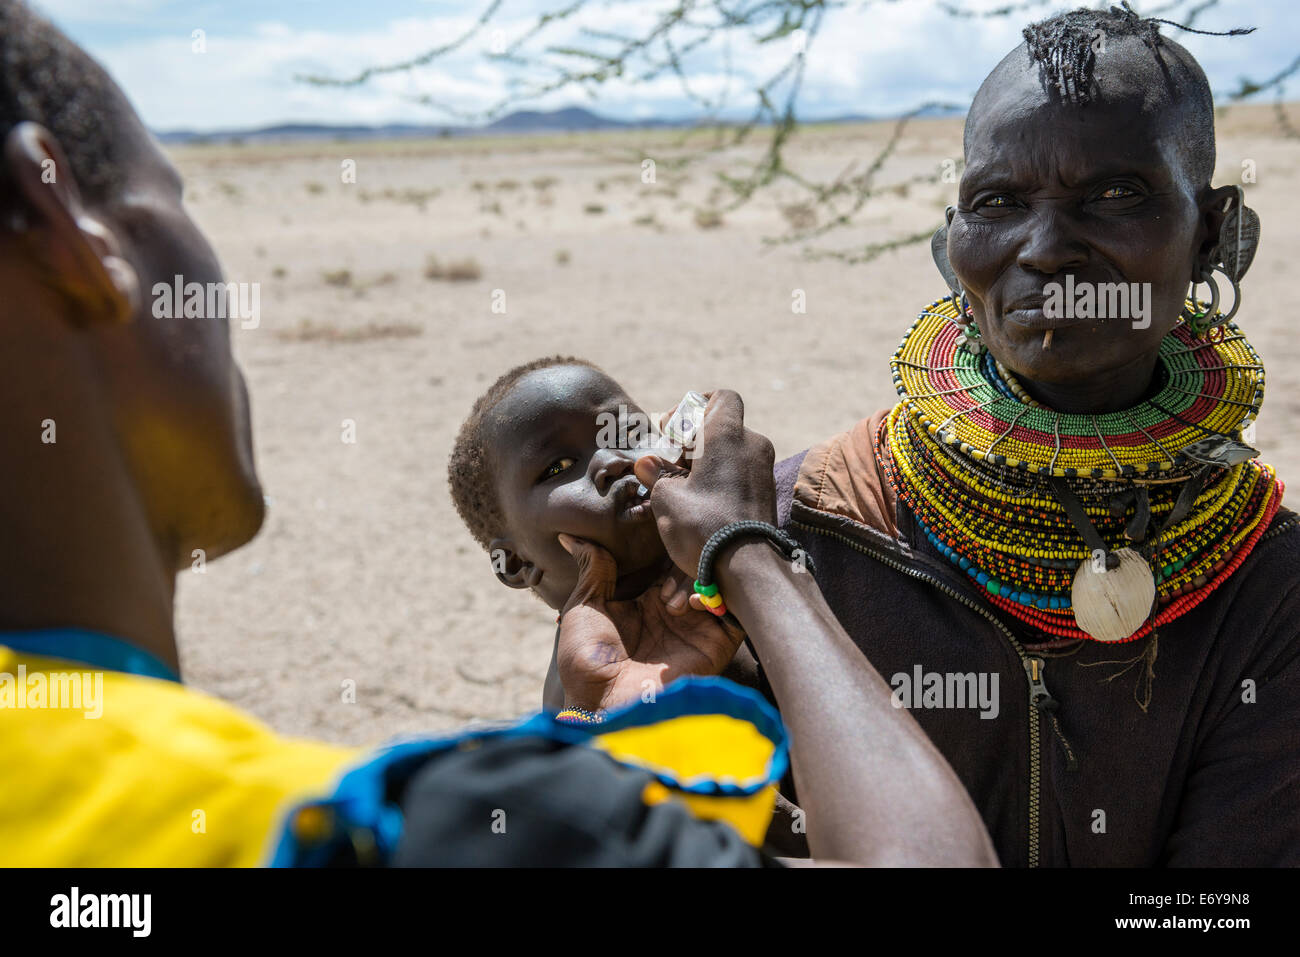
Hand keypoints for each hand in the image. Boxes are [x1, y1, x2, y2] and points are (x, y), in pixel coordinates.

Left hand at [556, 533, 744, 711]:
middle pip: (693, 569)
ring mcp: (697, 629)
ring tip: (672, 604)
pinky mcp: (715, 646)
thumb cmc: (587, 661)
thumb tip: (569, 534)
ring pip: (714, 584)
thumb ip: (592, 568)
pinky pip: (734, 615)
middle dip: (680, 568)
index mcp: (647, 602)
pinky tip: (695, 604)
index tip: (652, 558)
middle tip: (660, 590)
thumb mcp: (584, 606)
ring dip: (696, 583)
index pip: (668, 562)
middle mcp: (676, 613)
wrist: (604, 704)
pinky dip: (720, 600)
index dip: (665, 551)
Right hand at [633, 390, 777, 576]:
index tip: (673, 428)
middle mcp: (752, 445)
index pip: (722, 397)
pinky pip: (740, 475)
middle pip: (722, 428)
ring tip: (680, 486)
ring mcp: (762, 470)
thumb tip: (646, 463)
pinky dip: (720, 479)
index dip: (696, 404)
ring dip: (705, 463)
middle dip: (693, 441)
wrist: (747, 567)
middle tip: (668, 461)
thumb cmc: (703, 525)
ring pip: (731, 453)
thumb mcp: (667, 498)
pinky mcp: (766, 493)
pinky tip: (699, 502)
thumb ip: (657, 473)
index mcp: (727, 435)